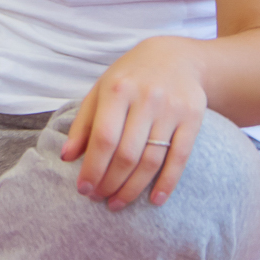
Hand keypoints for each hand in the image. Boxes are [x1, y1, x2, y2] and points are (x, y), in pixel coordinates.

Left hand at [61, 37, 206, 208]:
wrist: (175, 57)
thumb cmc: (130, 78)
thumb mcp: (101, 90)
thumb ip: (84, 123)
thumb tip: (66, 158)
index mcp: (118, 89)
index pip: (104, 138)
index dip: (93, 168)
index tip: (84, 190)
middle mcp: (146, 97)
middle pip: (126, 154)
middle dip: (110, 183)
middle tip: (100, 199)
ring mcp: (171, 108)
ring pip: (151, 160)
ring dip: (133, 188)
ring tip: (119, 203)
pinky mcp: (193, 117)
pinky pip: (179, 157)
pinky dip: (167, 183)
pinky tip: (155, 200)